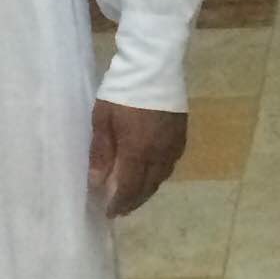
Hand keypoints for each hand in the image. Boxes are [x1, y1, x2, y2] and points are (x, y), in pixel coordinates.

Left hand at [88, 99, 187, 216]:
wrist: (154, 65)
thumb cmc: (122, 91)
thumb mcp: (103, 120)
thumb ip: (101, 153)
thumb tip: (97, 182)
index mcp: (138, 151)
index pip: (130, 188)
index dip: (120, 203)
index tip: (109, 213)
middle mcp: (160, 153)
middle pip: (148, 187)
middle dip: (134, 201)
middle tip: (121, 209)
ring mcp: (173, 144)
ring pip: (162, 177)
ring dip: (147, 189)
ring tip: (134, 194)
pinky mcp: (181, 134)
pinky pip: (171, 163)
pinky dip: (159, 174)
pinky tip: (151, 172)